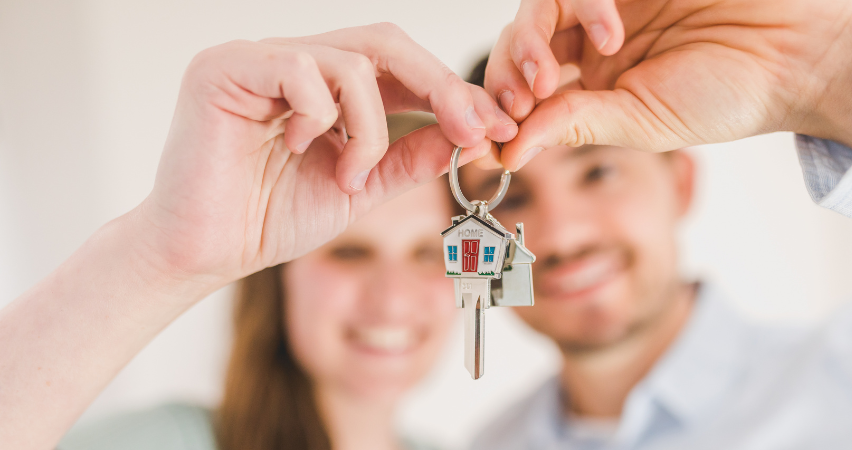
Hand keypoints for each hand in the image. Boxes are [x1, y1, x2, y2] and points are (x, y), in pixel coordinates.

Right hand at [139, 23, 516, 286]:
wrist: (205, 253)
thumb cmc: (270, 219)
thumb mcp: (360, 187)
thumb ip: (408, 158)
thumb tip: (466, 136)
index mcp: (324, 86)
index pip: (399, 67)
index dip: (451, 92)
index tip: (495, 128)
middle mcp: (293, 61)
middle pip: (385, 43)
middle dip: (440, 87)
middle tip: (473, 129)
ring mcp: (258, 59)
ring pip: (351, 62)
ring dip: (370, 128)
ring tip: (349, 175)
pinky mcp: (225, 68)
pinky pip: (299, 69)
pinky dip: (320, 116)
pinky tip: (299, 149)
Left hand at [485, 0, 851, 169]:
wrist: (798, 51)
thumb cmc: (729, 94)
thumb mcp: (641, 122)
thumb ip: (574, 126)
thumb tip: (507, 155)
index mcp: (594, 85)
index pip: (526, 92)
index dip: (499, 112)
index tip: (488, 141)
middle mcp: (592, 42)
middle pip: (519, 46)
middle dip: (506, 77)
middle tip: (518, 105)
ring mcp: (607, 2)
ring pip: (537, 8)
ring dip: (531, 43)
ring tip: (551, 78)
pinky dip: (581, 5)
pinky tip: (609, 33)